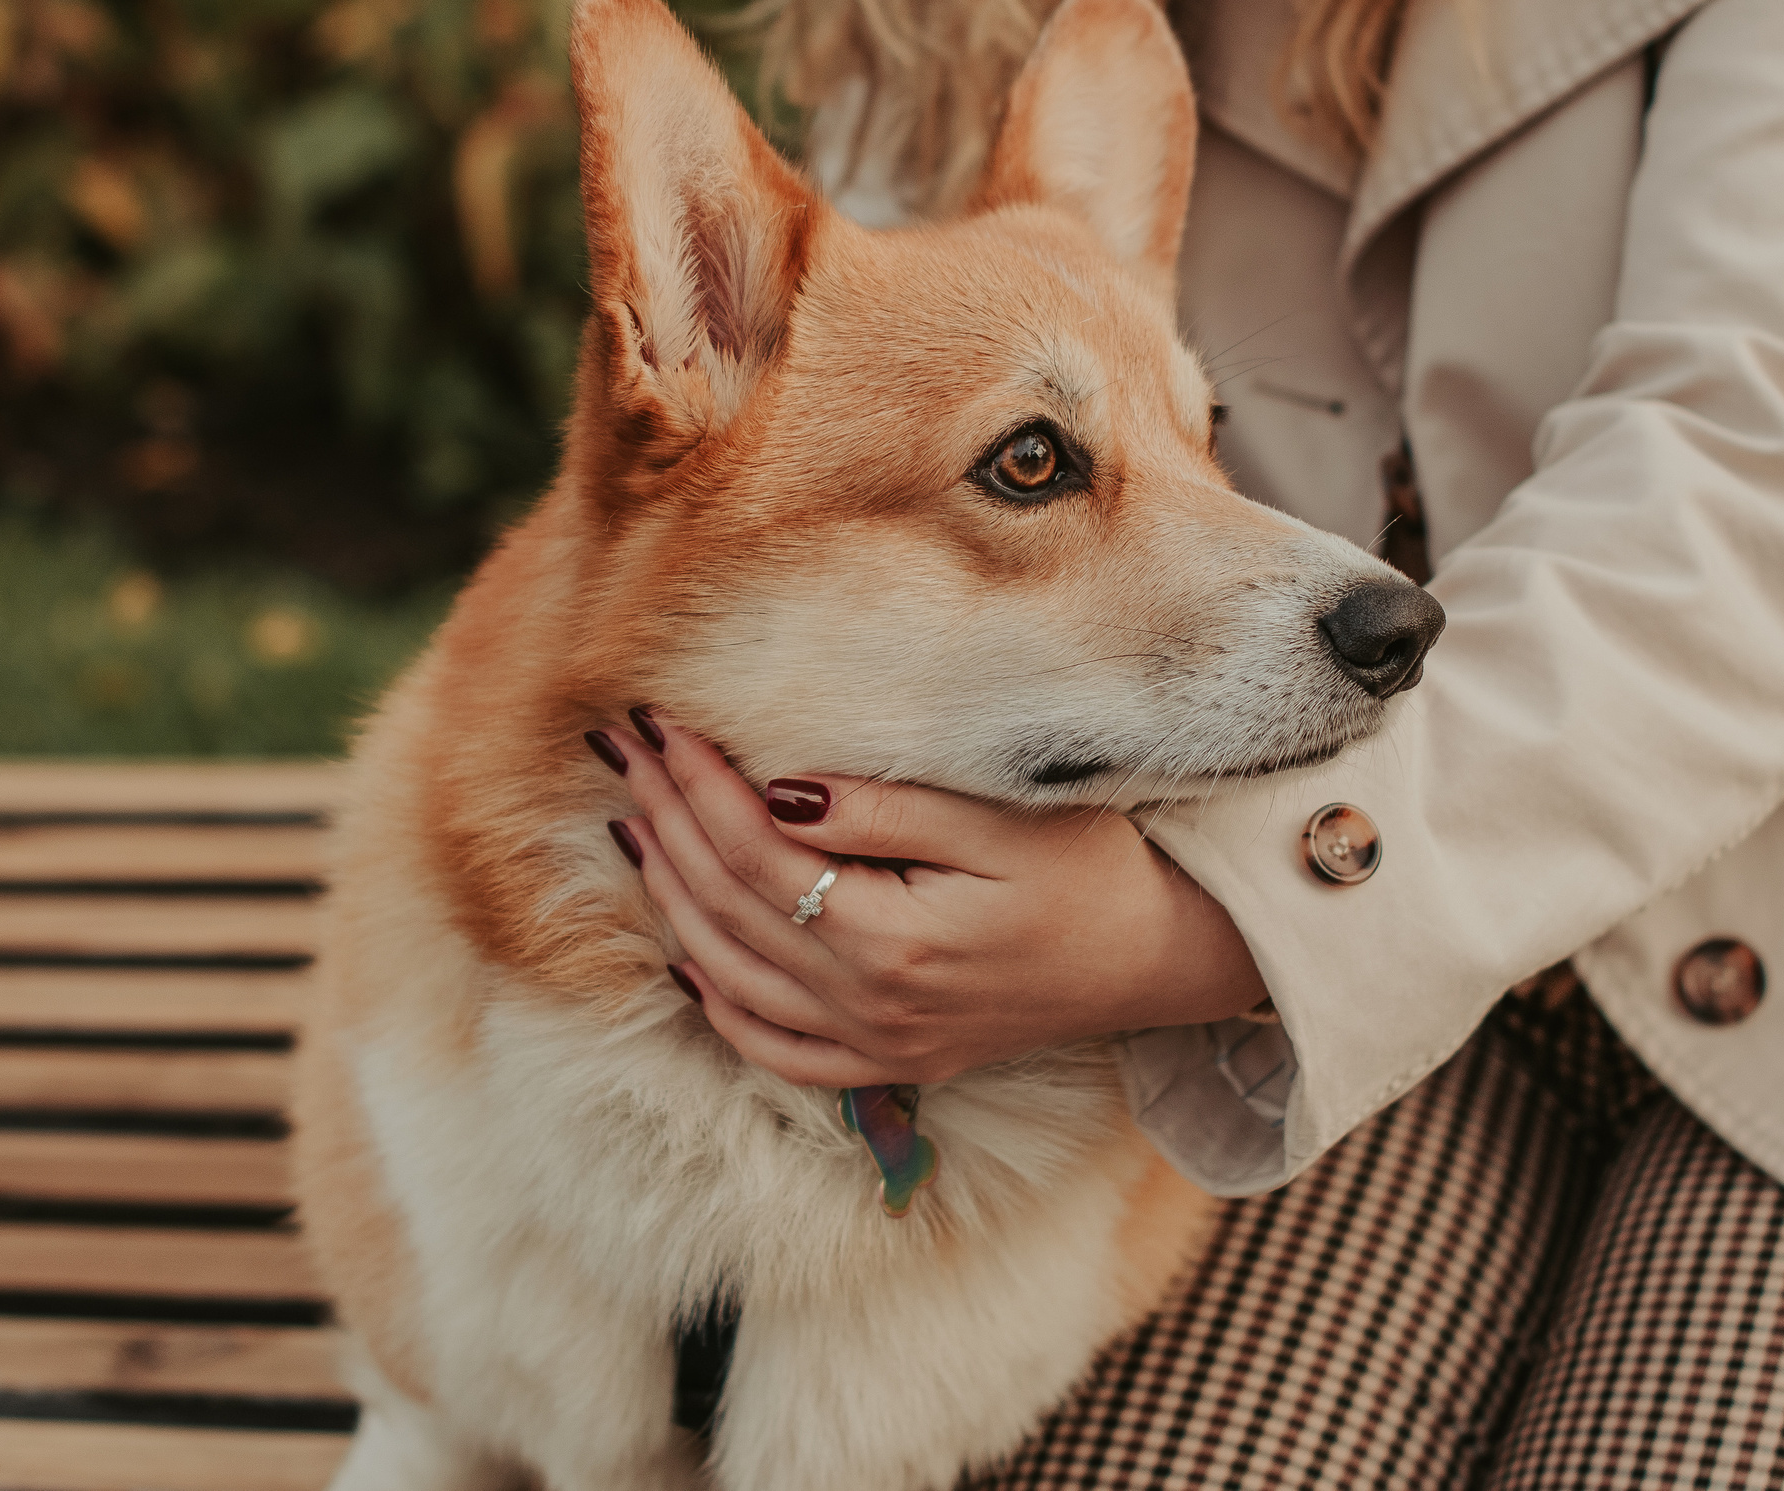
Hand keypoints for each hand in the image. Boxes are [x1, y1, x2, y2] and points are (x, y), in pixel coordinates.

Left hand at [597, 712, 1265, 1086]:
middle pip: (724, 909)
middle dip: (664, 821)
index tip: (657, 721)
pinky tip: (685, 949)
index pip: (753, 852)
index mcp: (890, 942)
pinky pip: (773, 1048)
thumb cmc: (1094, 868)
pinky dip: (716, 1000)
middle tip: (621, 750)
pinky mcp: (890, 1062)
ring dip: (669, 897)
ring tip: (634, 823)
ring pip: (729, 977)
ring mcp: (875, 1045)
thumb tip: (776, 792)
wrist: (1162, 957)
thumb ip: (884, 808)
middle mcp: (868, 1008)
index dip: (695, 783)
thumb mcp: (1000, 818)